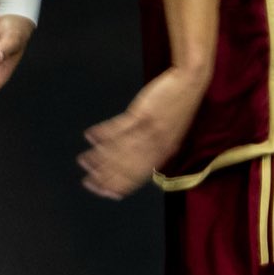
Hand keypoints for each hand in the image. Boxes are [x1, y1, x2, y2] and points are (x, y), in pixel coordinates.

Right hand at [77, 67, 206, 198]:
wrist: (190, 82)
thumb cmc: (179, 107)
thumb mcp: (174, 134)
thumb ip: (159, 151)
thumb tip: (145, 167)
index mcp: (165, 152)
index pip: (139, 176)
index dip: (120, 186)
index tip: (104, 192)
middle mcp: (157, 144)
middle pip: (125, 166)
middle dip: (105, 176)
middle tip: (87, 182)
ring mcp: (149, 129)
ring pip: (118, 149)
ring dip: (98, 156)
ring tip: (83, 161)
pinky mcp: (143, 114)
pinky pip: (118, 127)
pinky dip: (102, 133)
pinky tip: (89, 136)